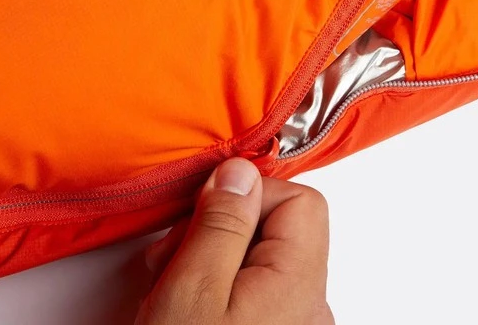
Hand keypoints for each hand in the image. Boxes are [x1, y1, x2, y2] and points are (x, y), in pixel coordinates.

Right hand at [135, 158, 334, 324]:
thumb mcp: (192, 290)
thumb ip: (221, 224)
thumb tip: (239, 170)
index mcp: (298, 286)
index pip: (299, 201)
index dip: (247, 196)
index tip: (202, 211)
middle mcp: (308, 307)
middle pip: (277, 229)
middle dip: (220, 228)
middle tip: (173, 253)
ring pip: (259, 260)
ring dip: (211, 258)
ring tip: (169, 283)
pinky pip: (252, 292)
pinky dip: (217, 288)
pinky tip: (182, 305)